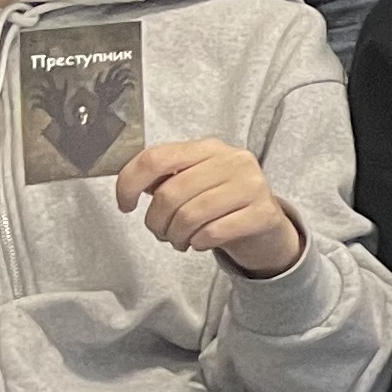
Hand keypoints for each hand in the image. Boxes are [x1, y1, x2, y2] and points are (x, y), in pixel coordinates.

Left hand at [118, 139, 302, 275]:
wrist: (265, 225)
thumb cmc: (221, 203)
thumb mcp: (193, 182)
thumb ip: (164, 178)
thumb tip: (129, 186)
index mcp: (209, 148)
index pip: (156, 158)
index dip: (130, 183)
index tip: (125, 205)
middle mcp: (233, 160)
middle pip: (170, 192)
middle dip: (156, 221)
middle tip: (160, 232)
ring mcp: (252, 185)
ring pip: (190, 215)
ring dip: (176, 236)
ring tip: (179, 240)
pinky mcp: (263, 213)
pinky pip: (214, 232)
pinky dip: (198, 243)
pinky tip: (201, 242)